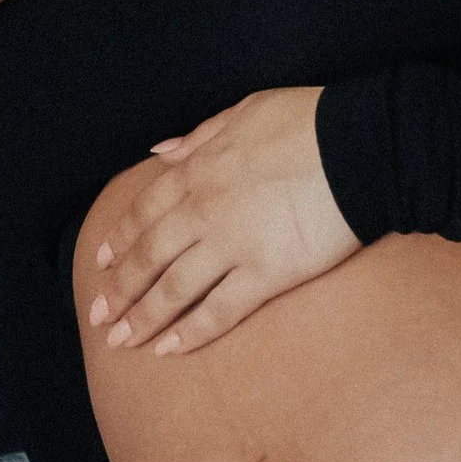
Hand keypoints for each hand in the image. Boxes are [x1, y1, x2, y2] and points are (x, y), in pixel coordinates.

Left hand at [84, 85, 359, 355]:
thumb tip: (159, 152)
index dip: (120, 240)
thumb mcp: (244, 111)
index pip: (144, 212)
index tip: (103, 263)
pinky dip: (191, 333)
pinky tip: (171, 350)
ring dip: (144, 318)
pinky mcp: (265, 275)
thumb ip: (198, 136)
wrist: (359, 147)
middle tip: (100, 315)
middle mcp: (204, 211)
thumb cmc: (308, 122)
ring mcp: (232, 246)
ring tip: (122, 341)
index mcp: (198, 170)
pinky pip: (219, 311)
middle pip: (149, 257)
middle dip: (121, 290)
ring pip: (173, 290)